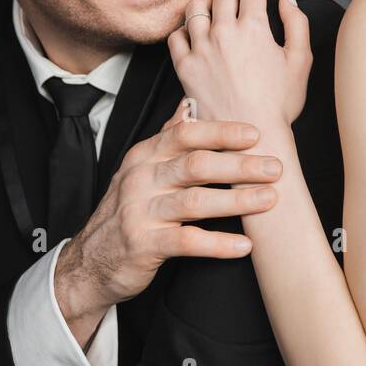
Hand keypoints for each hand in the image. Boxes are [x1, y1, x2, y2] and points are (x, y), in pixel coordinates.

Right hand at [54, 101, 284, 341]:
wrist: (90, 260)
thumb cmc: (127, 210)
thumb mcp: (140, 168)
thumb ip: (166, 137)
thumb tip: (189, 104)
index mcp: (145, 155)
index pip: (185, 133)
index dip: (221, 132)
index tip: (255, 135)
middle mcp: (141, 179)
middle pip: (195, 164)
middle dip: (239, 165)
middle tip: (275, 168)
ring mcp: (140, 212)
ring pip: (194, 201)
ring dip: (236, 200)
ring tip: (269, 200)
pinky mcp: (143, 244)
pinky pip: (186, 242)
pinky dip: (218, 244)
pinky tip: (244, 245)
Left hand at [168, 0, 311, 131]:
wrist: (253, 136)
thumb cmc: (279, 103)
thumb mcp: (301, 60)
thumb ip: (297, 23)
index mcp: (253, 28)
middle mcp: (223, 33)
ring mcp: (200, 49)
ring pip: (196, 7)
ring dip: (208, 0)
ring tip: (217, 5)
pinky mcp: (184, 67)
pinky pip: (176, 35)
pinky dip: (185, 28)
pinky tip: (196, 32)